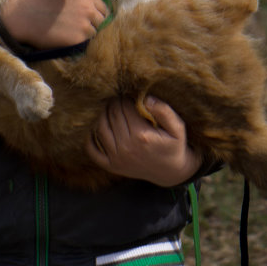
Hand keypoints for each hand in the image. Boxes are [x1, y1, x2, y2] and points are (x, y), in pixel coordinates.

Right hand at [0, 0, 107, 49]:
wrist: (22, 15)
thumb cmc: (38, 1)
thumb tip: (90, 7)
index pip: (103, 8)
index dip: (97, 14)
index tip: (90, 19)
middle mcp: (89, 9)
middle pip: (101, 22)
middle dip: (93, 25)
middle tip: (78, 28)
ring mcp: (84, 25)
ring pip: (93, 34)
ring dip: (85, 35)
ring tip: (69, 33)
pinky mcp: (77, 40)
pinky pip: (84, 44)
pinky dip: (77, 43)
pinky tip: (64, 39)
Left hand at [86, 96, 202, 186]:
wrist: (170, 172)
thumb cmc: (174, 146)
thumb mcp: (177, 127)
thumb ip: (164, 111)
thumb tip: (146, 99)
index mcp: (141, 135)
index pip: (125, 108)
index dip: (125, 97)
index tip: (128, 93)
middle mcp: (126, 147)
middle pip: (112, 115)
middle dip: (114, 103)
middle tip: (118, 98)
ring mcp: (117, 158)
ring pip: (100, 128)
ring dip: (102, 115)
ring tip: (110, 108)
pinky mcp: (111, 166)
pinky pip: (92, 150)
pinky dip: (89, 138)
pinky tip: (95, 127)